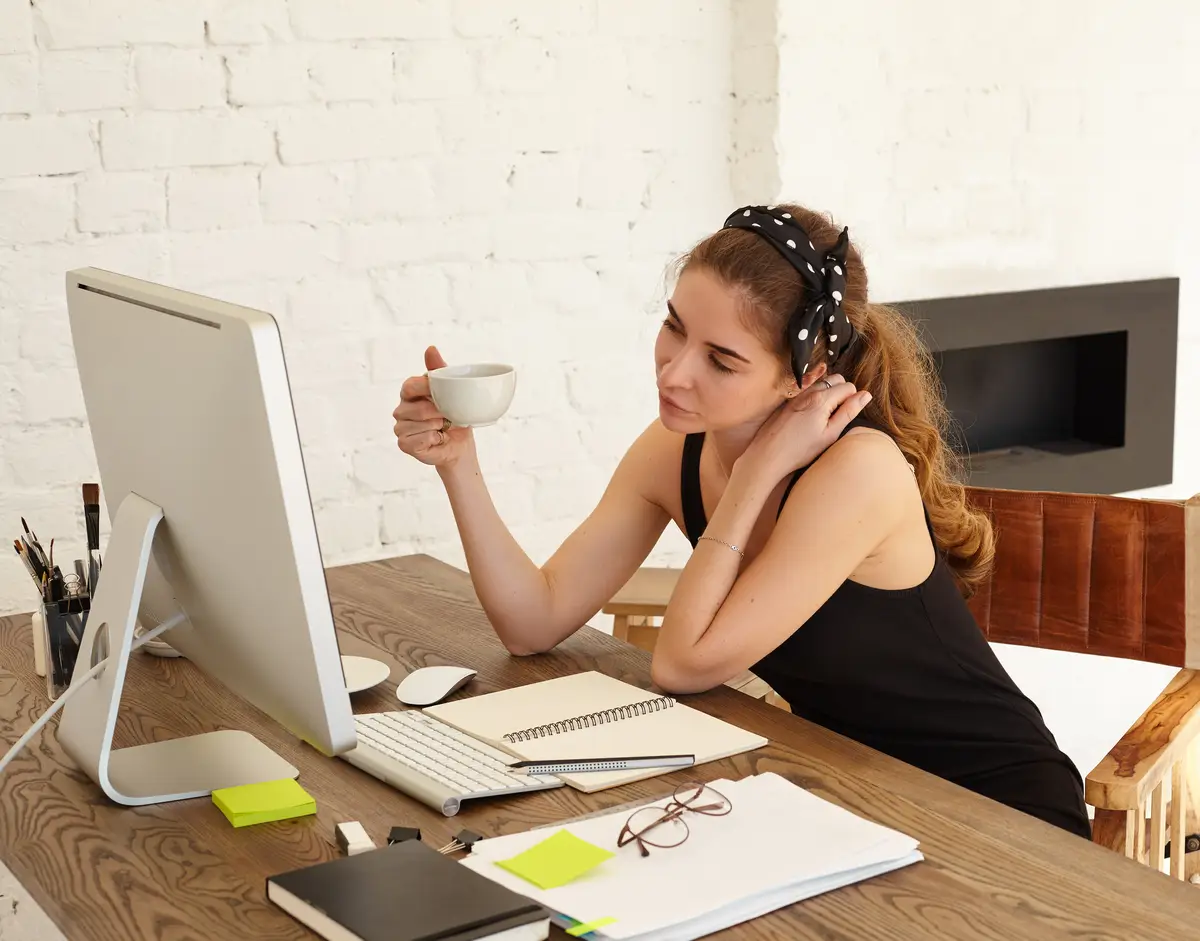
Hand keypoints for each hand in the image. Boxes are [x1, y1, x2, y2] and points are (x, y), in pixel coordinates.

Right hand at [393, 346, 474, 468]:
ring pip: (420, 424)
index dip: (425, 389)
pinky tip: (437, 439)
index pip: (409, 386)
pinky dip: (434, 439)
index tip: (441, 395)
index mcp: (410, 393)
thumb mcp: (451, 391)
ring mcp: (400, 427)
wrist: (459, 444)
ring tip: (441, 428)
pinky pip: (420, 439)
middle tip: (447, 416)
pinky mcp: (404, 444)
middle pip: (418, 408)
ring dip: (438, 427)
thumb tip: (430, 348)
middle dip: (439, 412)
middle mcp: (401, 409)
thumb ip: (439, 370)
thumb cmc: (454, 417)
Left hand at [737, 375, 871, 483]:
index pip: (849, 387)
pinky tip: (811, 416)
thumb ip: (849, 412)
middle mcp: (808, 392)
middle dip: (842, 392)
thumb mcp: (830, 434)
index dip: (853, 399)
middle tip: (838, 415)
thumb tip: (865, 395)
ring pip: (822, 383)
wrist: (768, 454)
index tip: (846, 415)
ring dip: (829, 393)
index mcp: (821, 399)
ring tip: (825, 416)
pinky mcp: (789, 400)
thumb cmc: (799, 450)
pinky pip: (808, 390)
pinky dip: (816, 396)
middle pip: (836, 379)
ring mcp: (797, 395)